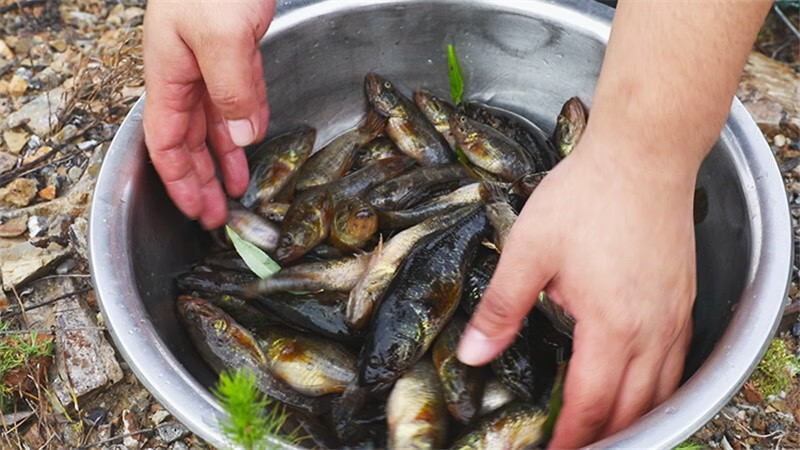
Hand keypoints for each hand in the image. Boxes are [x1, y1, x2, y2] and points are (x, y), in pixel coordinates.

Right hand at [143, 0, 273, 228]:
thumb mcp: (221, 33)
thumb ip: (231, 88)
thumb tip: (242, 137)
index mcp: (169, 73)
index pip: (167, 143)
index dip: (181, 182)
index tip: (198, 213)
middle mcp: (186, 74)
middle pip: (189, 141)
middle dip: (202, 182)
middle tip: (219, 219)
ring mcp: (211, 63)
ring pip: (214, 125)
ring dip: (224, 160)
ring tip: (236, 192)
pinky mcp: (237, 51)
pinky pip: (237, 100)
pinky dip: (244, 125)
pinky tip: (251, 142)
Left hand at [457, 129, 696, 446]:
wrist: (643, 154)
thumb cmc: (585, 197)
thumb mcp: (528, 251)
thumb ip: (502, 309)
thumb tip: (473, 354)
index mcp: (612, 326)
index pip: (591, 406)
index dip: (570, 438)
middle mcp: (653, 330)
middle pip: (633, 409)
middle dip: (604, 438)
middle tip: (573, 447)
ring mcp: (675, 316)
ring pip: (662, 391)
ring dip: (634, 418)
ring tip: (605, 430)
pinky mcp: (683, 299)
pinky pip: (678, 362)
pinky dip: (658, 388)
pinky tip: (638, 386)